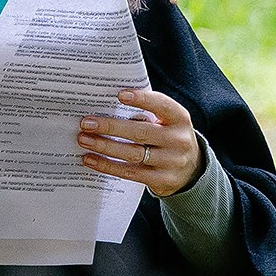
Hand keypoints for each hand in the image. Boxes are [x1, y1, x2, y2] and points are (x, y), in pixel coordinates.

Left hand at [79, 88, 200, 196]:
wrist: (191, 170)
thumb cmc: (169, 137)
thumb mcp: (168, 122)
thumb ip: (147, 112)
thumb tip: (108, 105)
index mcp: (180, 119)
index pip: (162, 105)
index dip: (142, 99)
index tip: (119, 95)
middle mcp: (179, 140)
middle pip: (140, 132)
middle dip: (110, 127)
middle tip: (87, 123)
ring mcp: (171, 162)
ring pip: (132, 154)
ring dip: (104, 146)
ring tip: (84, 140)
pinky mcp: (162, 180)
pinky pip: (129, 172)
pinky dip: (107, 165)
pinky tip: (90, 159)